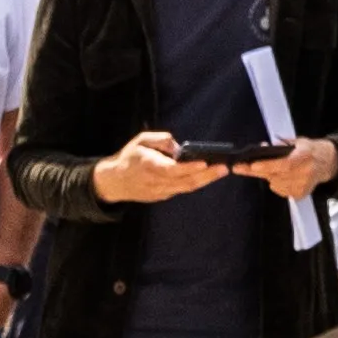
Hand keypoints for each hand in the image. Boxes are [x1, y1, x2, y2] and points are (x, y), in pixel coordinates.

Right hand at [92, 130, 224, 203]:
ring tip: (221, 171)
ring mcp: (160, 192)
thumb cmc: (129, 157)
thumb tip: (179, 148)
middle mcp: (156, 181)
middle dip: (206, 175)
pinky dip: (195, 183)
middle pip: (184, 181)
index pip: (172, 169)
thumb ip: (161, 140)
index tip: (204, 162)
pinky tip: (207, 176)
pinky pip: (181, 189)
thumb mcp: (141, 140)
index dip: (189, 168)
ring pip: (186, 188)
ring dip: (205, 180)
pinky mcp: (162, 196)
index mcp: (149, 165)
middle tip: (223, 168)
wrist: (114, 181)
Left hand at [235, 137, 337, 199]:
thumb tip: (262, 147)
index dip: (268, 166)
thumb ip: (280, 145)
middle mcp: (306, 172)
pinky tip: (284, 177)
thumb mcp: (296, 142)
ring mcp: (304, 185)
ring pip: (275, 184)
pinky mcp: (301, 194)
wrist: (326, 163)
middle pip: (276, 175)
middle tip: (242, 166)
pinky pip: (280, 190)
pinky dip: (277, 184)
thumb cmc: (309, 150)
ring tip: (276, 169)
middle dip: (258, 171)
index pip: (285, 164)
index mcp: (306, 155)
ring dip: (269, 176)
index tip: (252, 165)